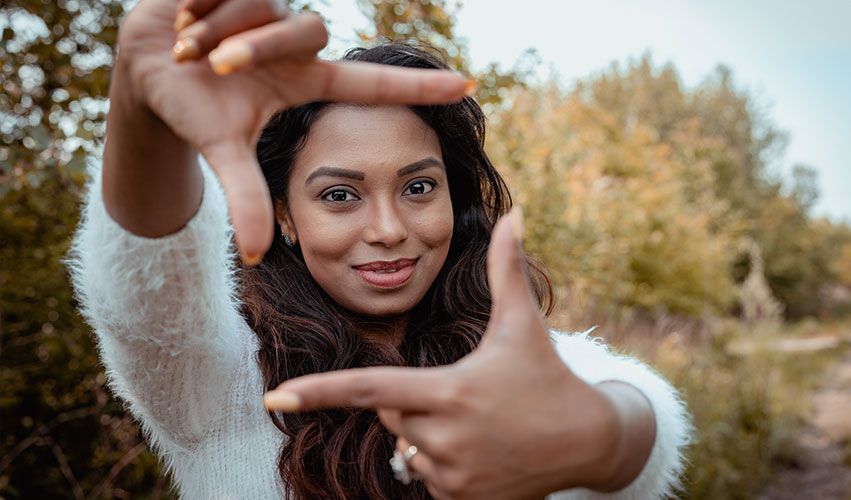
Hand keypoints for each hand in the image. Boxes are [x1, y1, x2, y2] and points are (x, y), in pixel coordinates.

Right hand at [114, 0, 469, 261]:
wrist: (145, 65)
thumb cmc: (193, 107)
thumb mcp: (223, 150)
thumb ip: (245, 196)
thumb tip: (257, 256)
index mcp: (306, 81)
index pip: (374, 84)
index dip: (419, 87)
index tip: (469, 87)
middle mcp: (301, 44)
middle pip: (306, 30)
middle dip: (254, 47)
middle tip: (215, 66)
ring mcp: (277, 9)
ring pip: (265, 6)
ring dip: (218, 32)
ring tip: (189, 49)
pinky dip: (200, 8)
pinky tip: (184, 20)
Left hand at [264, 208, 624, 499]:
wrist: (590, 441)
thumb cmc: (548, 375)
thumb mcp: (524, 322)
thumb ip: (507, 266)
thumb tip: (515, 213)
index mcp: (448, 392)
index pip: (369, 389)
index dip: (320, 391)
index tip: (276, 396)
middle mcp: (443, 438)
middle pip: (390, 414)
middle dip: (410, 400)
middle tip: (461, 393)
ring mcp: (452, 475)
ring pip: (407, 446)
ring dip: (428, 433)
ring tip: (479, 423)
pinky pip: (425, 477)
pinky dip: (442, 461)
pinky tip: (482, 450)